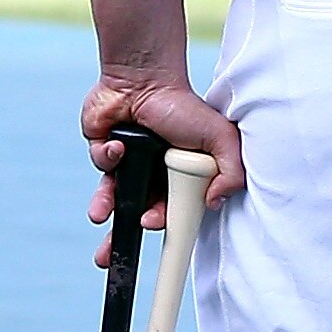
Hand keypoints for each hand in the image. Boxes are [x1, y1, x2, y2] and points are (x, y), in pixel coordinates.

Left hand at [79, 68, 243, 261]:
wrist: (146, 77)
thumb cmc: (183, 106)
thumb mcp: (220, 138)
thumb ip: (231, 172)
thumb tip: (214, 203)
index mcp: (179, 177)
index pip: (171, 212)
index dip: (164, 227)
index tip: (158, 248)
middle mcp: (153, 174)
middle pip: (137, 213)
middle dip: (122, 239)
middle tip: (111, 254)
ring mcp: (127, 164)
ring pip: (113, 197)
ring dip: (105, 209)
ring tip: (100, 217)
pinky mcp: (104, 150)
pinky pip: (102, 165)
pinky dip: (108, 158)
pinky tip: (117, 145)